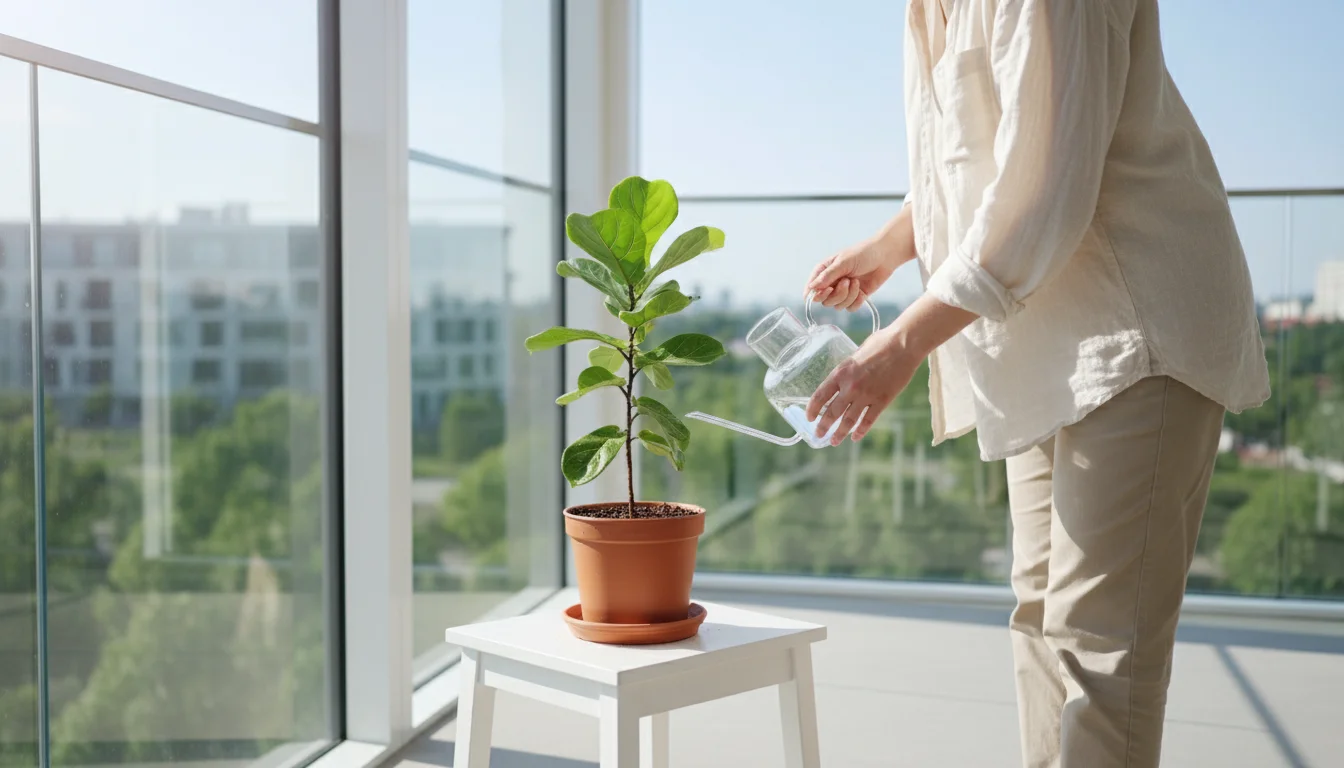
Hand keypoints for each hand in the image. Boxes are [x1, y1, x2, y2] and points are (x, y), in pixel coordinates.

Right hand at [805, 237, 898, 311]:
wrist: (885, 255)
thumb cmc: (862, 254)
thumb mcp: (843, 262)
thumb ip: (827, 276)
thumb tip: (811, 288)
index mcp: (824, 271)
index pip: (811, 289)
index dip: (817, 294)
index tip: (828, 289)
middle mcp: (831, 283)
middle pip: (825, 301)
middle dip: (837, 294)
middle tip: (847, 281)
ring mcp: (843, 291)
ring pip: (837, 306)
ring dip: (848, 296)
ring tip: (856, 281)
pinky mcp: (855, 297)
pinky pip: (850, 308)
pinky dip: (856, 301)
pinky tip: (862, 291)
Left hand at [805, 326, 920, 443]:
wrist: (903, 345)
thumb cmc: (880, 344)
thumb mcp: (855, 355)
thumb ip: (848, 371)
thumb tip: (842, 381)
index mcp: (841, 373)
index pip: (820, 396)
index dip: (812, 409)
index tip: (809, 417)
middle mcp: (850, 387)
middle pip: (832, 412)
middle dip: (823, 426)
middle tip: (818, 435)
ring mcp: (866, 395)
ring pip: (848, 421)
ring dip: (840, 433)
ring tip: (834, 441)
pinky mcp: (882, 401)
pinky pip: (868, 420)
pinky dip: (861, 431)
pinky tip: (855, 438)